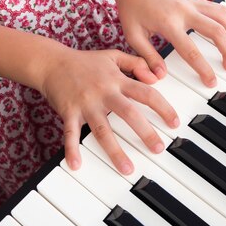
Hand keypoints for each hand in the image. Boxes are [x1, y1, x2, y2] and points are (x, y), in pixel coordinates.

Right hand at [39, 44, 178, 172]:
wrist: (52, 62)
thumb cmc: (84, 62)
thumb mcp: (113, 56)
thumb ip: (136, 63)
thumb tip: (156, 76)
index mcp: (117, 80)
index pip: (146, 93)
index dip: (163, 108)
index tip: (174, 123)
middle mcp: (104, 92)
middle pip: (129, 113)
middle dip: (145, 132)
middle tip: (158, 149)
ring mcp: (86, 104)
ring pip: (103, 129)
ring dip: (115, 150)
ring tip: (127, 169)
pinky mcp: (69, 112)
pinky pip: (70, 133)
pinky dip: (72, 149)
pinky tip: (76, 165)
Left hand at [114, 0, 225, 85]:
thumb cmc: (131, 7)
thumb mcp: (133, 35)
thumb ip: (148, 56)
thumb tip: (160, 76)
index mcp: (168, 23)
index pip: (191, 51)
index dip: (204, 69)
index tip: (211, 81)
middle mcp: (184, 11)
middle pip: (216, 31)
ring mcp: (191, 2)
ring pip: (222, 16)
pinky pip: (215, 6)